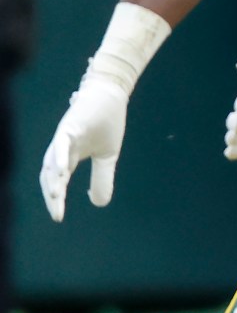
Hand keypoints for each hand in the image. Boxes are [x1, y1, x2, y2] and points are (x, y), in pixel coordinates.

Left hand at [39, 78, 127, 220]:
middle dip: (52, 195)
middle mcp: (60, 149)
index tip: (58, 218)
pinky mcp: (70, 125)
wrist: (110, 94)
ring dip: (53, 179)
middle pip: (49, 176)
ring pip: (52, 161)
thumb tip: (99, 204)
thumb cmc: (106, 123)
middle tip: (57, 215)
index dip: (56, 200)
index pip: (57, 182)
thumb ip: (102, 178)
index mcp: (68, 157)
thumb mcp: (108, 156)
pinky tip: (62, 170)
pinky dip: (60, 156)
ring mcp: (63, 137)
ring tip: (56, 197)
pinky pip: (62, 142)